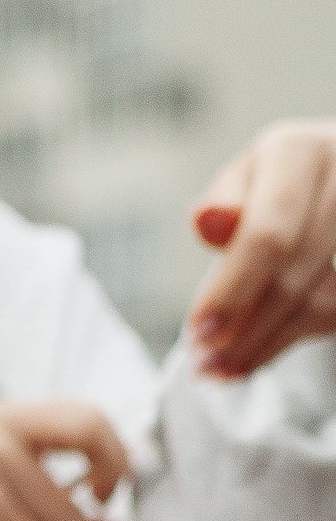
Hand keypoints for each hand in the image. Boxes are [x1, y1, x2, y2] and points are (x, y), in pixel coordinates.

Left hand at [190, 121, 335, 377]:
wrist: (335, 179)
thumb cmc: (277, 184)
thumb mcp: (244, 180)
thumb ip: (224, 204)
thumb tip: (207, 221)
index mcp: (301, 152)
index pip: (269, 233)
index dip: (233, 289)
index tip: (199, 331)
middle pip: (295, 271)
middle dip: (245, 327)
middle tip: (203, 363)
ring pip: (322, 300)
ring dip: (266, 343)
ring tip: (222, 368)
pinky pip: (334, 313)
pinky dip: (290, 340)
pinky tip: (255, 357)